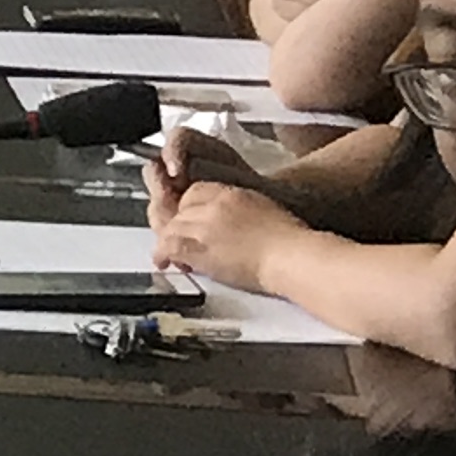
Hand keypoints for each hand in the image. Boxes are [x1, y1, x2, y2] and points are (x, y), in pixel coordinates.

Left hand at [149, 165, 291, 291]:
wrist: (293, 258)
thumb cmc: (290, 243)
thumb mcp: (263, 211)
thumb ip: (238, 212)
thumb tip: (225, 227)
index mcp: (231, 194)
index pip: (193, 193)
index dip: (187, 211)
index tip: (188, 223)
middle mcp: (213, 206)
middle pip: (179, 211)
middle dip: (177, 227)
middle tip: (177, 241)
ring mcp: (204, 225)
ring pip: (171, 228)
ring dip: (169, 242)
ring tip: (171, 256)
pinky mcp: (199, 247)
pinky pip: (169, 246)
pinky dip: (162, 254)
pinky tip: (164, 262)